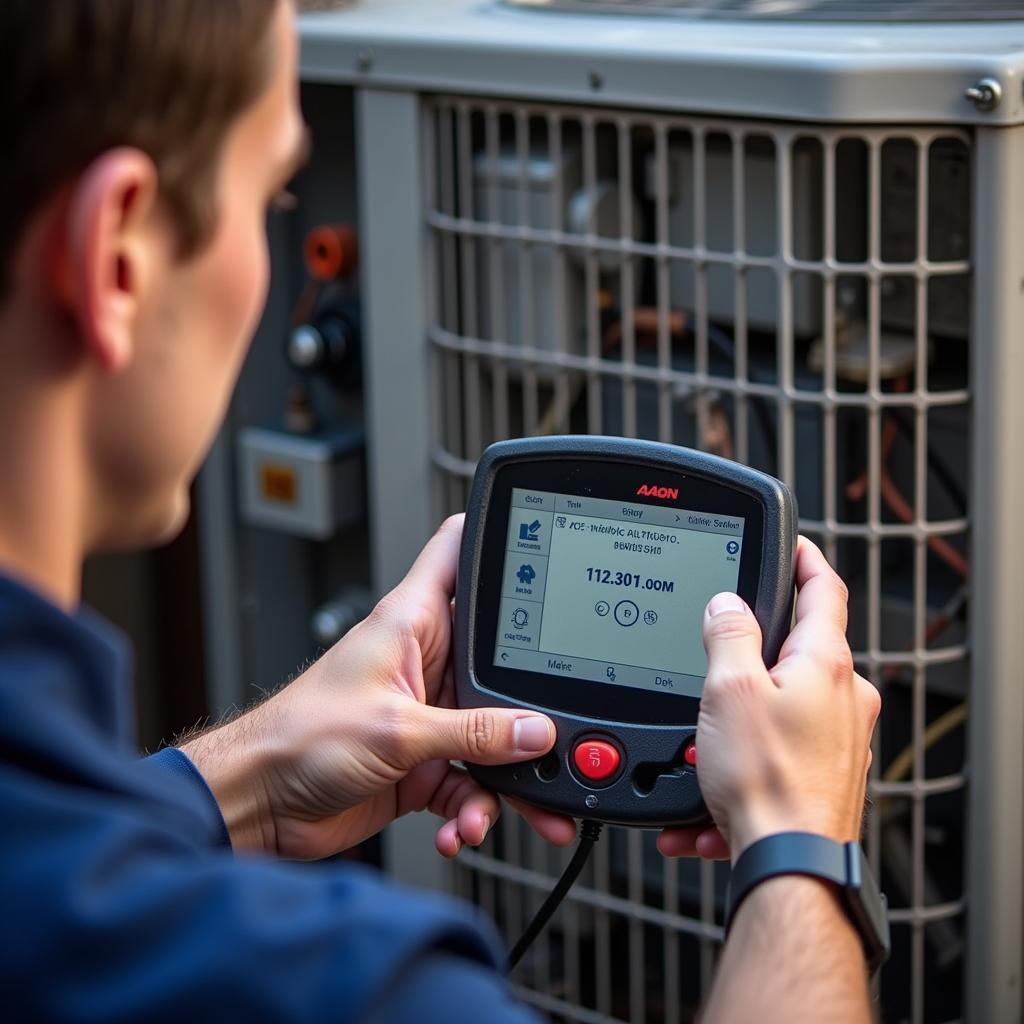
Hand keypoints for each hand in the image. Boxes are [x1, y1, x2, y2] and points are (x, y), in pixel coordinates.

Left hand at [184, 515, 577, 860]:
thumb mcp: (396, 730)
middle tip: (556, 737)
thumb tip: (533, 731)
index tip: (544, 551)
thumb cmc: (296, 739)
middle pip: (497, 666)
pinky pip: (468, 781)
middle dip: (527, 705)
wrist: (258, 803)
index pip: (458, 558)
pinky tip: (459, 829)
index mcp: (411, 625)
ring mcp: (424, 715)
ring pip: (490, 735)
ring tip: (508, 807)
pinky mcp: (420, 762)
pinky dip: (472, 809)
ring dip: (504, 777)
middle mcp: (422, 664)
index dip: (497, 545)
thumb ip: (472, 732)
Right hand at [659, 536, 879, 861]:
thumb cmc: (770, 782)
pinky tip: (704, 800)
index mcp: (826, 664)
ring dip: (729, 728)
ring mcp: (838, 739)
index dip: (804, 559)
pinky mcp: (825, 775)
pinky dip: (736, 767)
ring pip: (776, 710)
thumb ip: (729, 636)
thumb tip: (728, 604)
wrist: (791, 866)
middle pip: (796, 651)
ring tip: (696, 757)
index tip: (791, 545)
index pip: (824, 589)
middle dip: (747, 657)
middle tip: (711, 665)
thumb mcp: (730, 690)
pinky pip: (772, 755)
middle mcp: (844, 698)